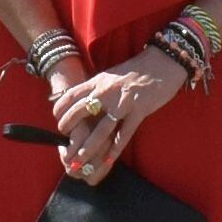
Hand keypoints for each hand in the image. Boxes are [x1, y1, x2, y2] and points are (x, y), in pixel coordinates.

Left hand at [52, 52, 176, 180]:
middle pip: (81, 112)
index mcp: (99, 81)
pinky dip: (115, 148)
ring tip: (80, 160)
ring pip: (102, 129)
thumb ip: (96, 88)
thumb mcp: (111, 76)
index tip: (56, 121)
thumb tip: (80, 101)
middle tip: (64, 144)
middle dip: (69, 129)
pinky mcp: (140, 110)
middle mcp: (107, 91)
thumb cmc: (137, 70)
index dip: (60, 110)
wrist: (164, 62)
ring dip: (89, 147)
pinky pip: (125, 133)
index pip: (71, 95)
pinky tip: (108, 159)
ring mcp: (124, 102)